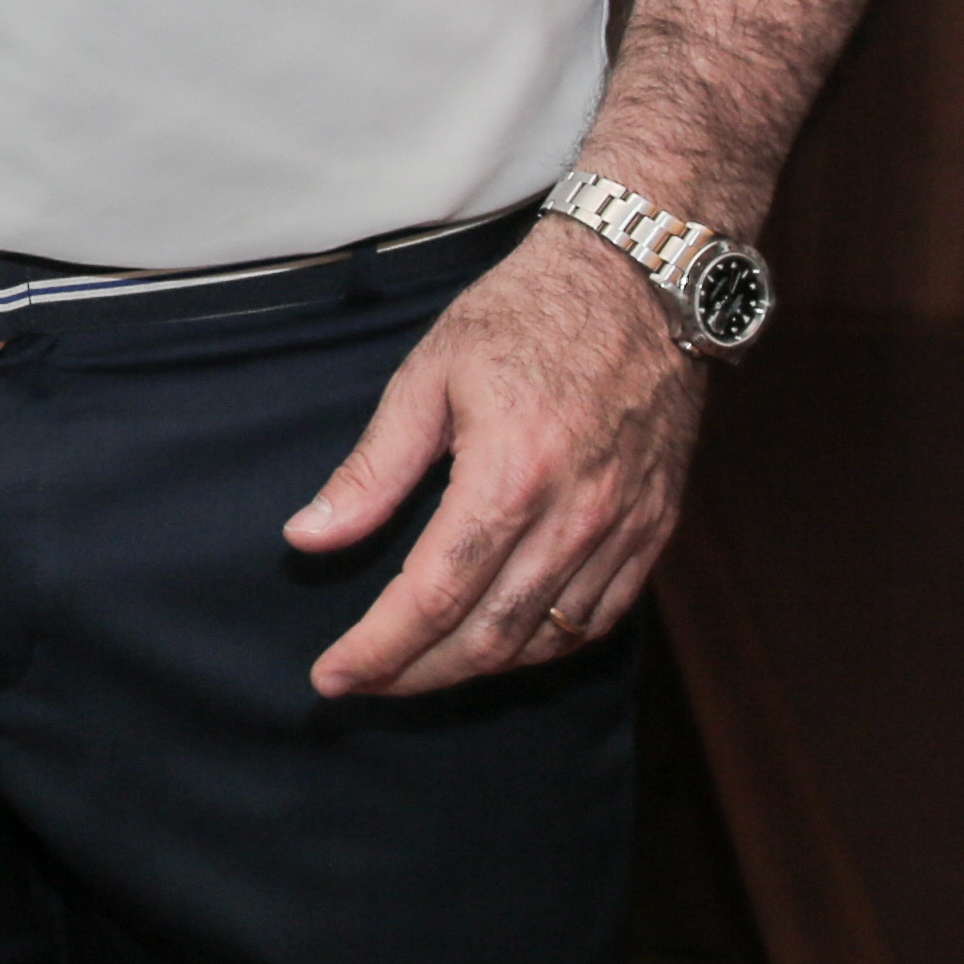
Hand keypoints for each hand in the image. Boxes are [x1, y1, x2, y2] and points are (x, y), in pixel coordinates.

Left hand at [288, 222, 708, 696]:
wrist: (640, 280)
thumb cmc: (525, 313)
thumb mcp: (428, 375)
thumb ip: (371, 468)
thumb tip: (308, 537)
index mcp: (510, 474)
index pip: (434, 596)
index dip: (379, 649)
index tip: (331, 676)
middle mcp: (576, 515)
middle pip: (489, 637)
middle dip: (416, 675)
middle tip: (362, 684)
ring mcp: (624, 527)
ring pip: (545, 640)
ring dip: (475, 668)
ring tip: (416, 668)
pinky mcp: (655, 528)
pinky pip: (600, 617)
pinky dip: (543, 645)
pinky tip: (500, 642)